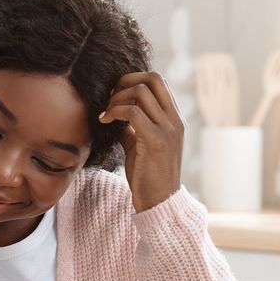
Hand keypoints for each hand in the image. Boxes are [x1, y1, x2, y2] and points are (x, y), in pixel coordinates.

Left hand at [99, 72, 184, 211]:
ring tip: (106, 113)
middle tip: (109, 97)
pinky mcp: (155, 140)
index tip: (115, 95)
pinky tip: (104, 121)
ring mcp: (168, 129)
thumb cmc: (148, 175)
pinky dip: (114, 111)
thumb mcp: (140, 144)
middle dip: (126, 81)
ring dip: (117, 98)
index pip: (158, 81)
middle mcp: (175, 120)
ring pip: (141, 91)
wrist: (159, 202)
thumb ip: (132, 127)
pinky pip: (132, 112)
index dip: (134, 80)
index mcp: (174, 118)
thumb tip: (115, 113)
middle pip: (153, 78)